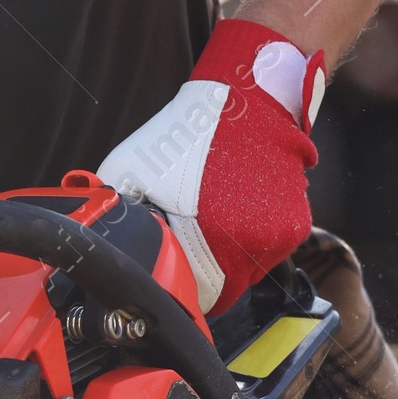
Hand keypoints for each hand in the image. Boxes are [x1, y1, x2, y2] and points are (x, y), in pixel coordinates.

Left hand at [96, 18, 324, 313]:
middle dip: (207, 274)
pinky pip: (268, 249)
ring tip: (214, 216)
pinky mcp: (297, 225)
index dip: (184, 291)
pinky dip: (253, 237)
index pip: (202, 298)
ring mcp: (280, 235)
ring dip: (232, 255)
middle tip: (189, 244)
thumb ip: (118, 211)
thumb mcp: (129, 170)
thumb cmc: (190, 132)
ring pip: (249, 270)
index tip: (174, 278)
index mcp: (215, 237)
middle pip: (228, 289)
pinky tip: (236, 206)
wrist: (247, 100)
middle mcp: (254, 242)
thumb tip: (100, 238)